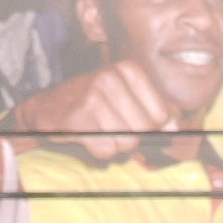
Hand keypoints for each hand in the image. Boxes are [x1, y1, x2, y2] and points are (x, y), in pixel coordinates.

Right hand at [18, 58, 206, 148]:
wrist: (46, 106)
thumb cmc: (92, 103)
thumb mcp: (125, 95)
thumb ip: (155, 110)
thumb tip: (177, 130)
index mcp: (129, 70)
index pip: (161, 115)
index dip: (150, 128)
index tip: (131, 122)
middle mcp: (112, 79)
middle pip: (144, 131)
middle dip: (131, 138)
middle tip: (111, 128)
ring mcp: (94, 97)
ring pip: (126, 143)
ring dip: (115, 146)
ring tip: (99, 131)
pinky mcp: (79, 118)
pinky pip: (106, 151)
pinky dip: (99, 152)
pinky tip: (87, 136)